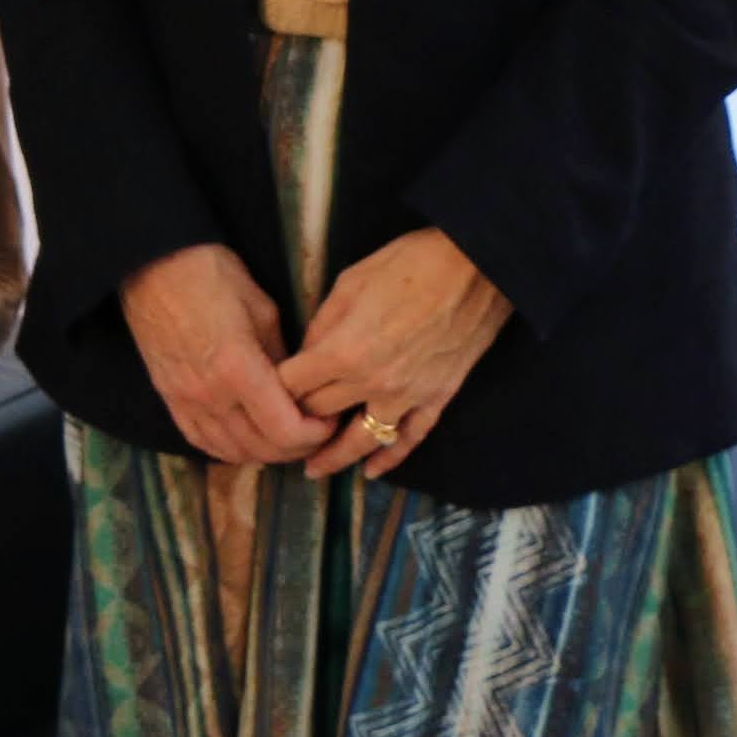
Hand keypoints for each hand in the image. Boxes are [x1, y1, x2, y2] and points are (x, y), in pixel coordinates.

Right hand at [121, 244, 331, 466]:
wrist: (151, 263)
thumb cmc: (211, 274)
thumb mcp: (263, 310)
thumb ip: (282, 358)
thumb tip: (297, 388)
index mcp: (238, 369)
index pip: (286, 431)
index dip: (316, 433)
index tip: (327, 416)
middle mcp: (210, 394)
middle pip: (262, 449)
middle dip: (297, 446)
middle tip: (314, 428)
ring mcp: (184, 400)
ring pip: (232, 452)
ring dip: (265, 451)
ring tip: (283, 433)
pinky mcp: (168, 397)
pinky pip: (200, 441)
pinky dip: (228, 448)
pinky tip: (245, 438)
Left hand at [274, 228, 511, 481]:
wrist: (474, 267)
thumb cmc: (408, 264)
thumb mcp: (348, 285)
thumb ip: (321, 327)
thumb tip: (306, 356)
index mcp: (344, 351)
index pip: (293, 386)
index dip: (272, 390)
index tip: (261, 393)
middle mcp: (373, 382)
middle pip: (321, 413)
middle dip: (297, 418)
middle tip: (278, 428)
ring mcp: (408, 395)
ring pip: (362, 440)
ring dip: (335, 458)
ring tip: (313, 471)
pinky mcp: (437, 397)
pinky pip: (410, 438)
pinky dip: (390, 458)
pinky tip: (371, 471)